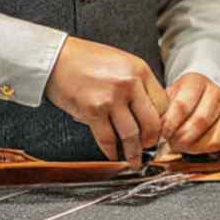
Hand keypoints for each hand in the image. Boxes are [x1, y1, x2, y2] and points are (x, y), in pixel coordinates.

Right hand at [44, 37, 169, 165]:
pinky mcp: (93, 110)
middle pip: (152, 122)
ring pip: (132, 135)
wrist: (55, 58)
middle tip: (149, 148)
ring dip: (134, 153)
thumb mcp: (121, 63)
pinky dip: (111, 151)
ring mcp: (111, 98)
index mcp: (140, 70)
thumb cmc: (85, 60)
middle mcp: (129, 83)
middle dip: (152, 141)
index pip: (163, 104)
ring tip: (134, 160)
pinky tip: (113, 155)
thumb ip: (137, 85)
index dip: (163, 122)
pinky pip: (107, 138)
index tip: (159, 132)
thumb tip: (146, 113)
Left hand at [159, 73, 219, 153]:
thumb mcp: (170, 97)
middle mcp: (215, 92)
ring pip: (214, 134)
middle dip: (182, 138)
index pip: (182, 105)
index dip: (171, 124)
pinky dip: (208, 149)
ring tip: (183, 146)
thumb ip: (163, 111)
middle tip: (172, 144)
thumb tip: (152, 131)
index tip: (162, 135)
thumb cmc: (183, 97)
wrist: (204, 91)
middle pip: (200, 121)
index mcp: (195, 82)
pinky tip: (196, 147)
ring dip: (195, 146)